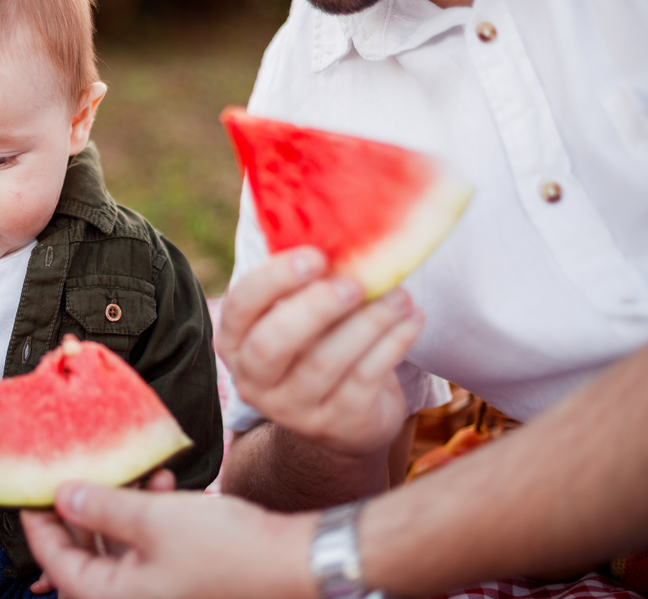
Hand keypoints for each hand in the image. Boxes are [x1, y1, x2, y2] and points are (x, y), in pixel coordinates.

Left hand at [22, 481, 318, 598]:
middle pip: (85, 555)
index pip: (56, 560)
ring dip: (119, 507)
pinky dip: (148, 516)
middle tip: (75, 472)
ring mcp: (157, 592)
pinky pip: (147, 547)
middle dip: (83, 508)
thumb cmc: (226, 550)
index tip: (30, 486)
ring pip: (118, 547)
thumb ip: (101, 507)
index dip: (39, 520)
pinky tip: (162, 483)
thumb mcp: (153, 519)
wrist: (291, 562)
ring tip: (131, 472)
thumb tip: (61, 496)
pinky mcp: (181, 579)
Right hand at [217, 247, 423, 455]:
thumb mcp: (296, 318)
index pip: (242, 305)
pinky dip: (392, 343)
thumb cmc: (317, 345)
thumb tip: (339, 224)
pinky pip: (365, 378)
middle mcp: (255, 379)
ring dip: (368, 322)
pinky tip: (412, 318)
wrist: (343, 418)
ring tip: (399, 295)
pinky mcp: (339, 422)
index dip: (274, 279)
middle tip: (353, 284)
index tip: (315, 257)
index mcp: (236, 341)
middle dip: (315, 308)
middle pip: (272, 343)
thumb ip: (302, 282)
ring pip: (325, 362)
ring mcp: (296, 408)